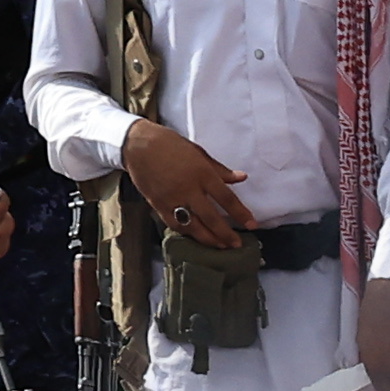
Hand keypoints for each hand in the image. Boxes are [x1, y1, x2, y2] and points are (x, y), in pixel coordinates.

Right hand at [120, 118, 251, 250]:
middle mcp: (188, 189)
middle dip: (225, 234)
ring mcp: (172, 199)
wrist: (137, 144)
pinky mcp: (158, 205)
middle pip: (211, 218)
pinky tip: (197, 237)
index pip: (226, 198)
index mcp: (202, 173)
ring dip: (208, 239)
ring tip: (220, 246)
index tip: (252, 225)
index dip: (241, 214)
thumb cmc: (171, 145)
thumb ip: (220, 170)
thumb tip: (242, 177)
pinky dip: (187, 233)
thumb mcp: (199, 153)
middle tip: (236, 245)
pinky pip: (175, 224)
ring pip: (193, 226)